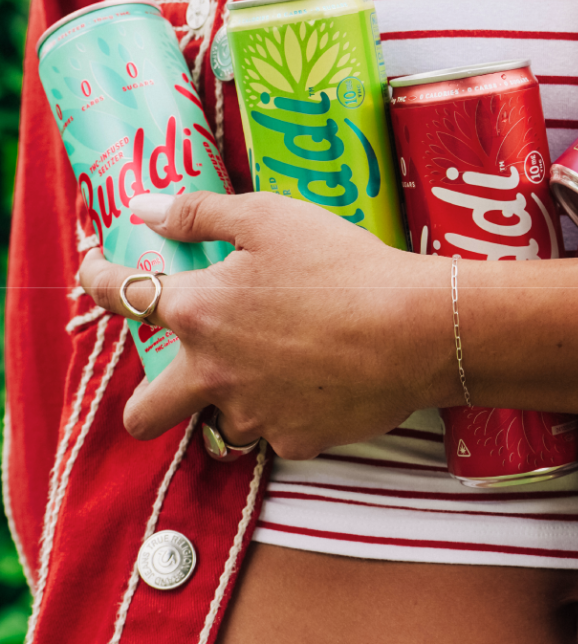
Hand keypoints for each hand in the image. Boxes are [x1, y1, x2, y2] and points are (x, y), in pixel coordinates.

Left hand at [79, 191, 452, 458]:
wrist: (413, 329)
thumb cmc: (343, 265)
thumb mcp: (270, 217)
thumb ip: (198, 212)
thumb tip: (145, 207)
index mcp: (199, 311)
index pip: (123, 298)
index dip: (98, 280)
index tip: (94, 272)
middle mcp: (212, 373)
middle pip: (146, 412)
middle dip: (149, 399)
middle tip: (188, 368)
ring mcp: (253, 414)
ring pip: (224, 417)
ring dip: (241, 393)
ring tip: (290, 359)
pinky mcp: (295, 440)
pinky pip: (279, 428)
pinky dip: (291, 406)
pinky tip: (325, 377)